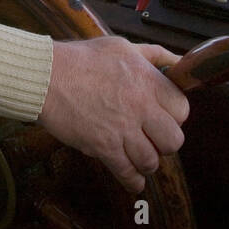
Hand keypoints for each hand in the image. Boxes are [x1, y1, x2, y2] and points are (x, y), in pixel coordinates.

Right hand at [37, 37, 189, 193]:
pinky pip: (126, 173)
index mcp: (147, 81)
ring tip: (140, 157)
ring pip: (151, 161)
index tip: (166, 117)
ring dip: (148, 162)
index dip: (176, 116)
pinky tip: (133, 180)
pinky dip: (133, 181)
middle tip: (154, 139)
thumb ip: (155, 55)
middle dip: (166, 143)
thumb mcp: (122, 47)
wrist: (46, 76)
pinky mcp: (102, 147)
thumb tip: (179, 62)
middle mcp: (140, 107)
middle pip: (173, 140)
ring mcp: (122, 129)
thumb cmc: (81, 59)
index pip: (182, 109)